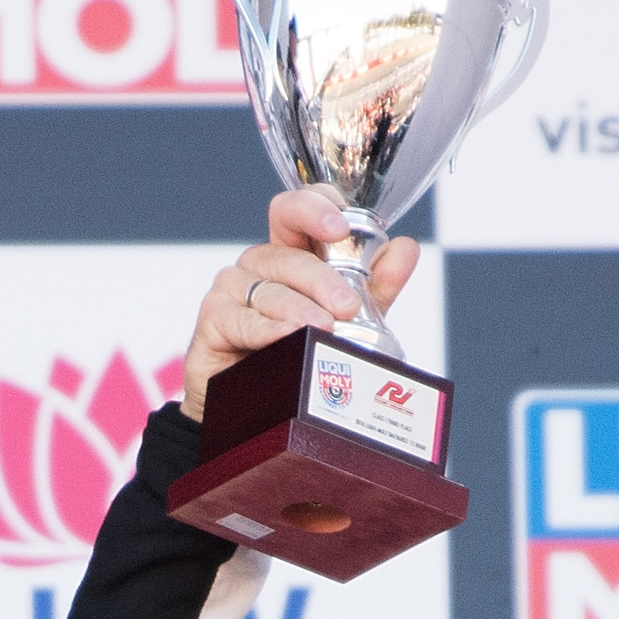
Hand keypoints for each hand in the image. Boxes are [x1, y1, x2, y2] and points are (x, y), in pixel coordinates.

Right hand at [180, 188, 420, 421]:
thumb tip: (405, 248)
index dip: (316, 208)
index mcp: (291, 254)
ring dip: (298, 309)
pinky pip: (240, 319)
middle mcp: (259, 265)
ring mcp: (232, 289)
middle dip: (322, 279)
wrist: (256, 411)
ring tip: (322, 328)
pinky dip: (265, 329)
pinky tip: (283, 337)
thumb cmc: (296, 356)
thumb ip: (375, 287)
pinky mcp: (213, 320)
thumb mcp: (346, 321)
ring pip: (268, 289)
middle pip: (287, 253)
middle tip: (347, 306)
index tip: (340, 227)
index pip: (297, 211)